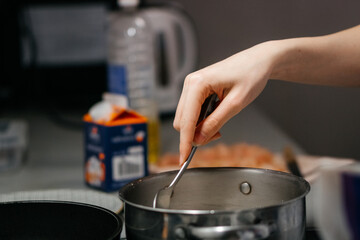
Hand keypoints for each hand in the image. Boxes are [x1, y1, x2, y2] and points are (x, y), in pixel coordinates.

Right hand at [173, 41, 277, 164]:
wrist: (259, 60)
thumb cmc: (251, 76)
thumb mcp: (236, 104)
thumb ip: (215, 122)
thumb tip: (199, 140)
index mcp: (197, 84)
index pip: (185, 120)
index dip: (184, 142)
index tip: (183, 160)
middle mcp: (190, 83)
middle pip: (181, 120)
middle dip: (195, 134)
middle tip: (217, 135)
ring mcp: (192, 85)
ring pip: (185, 117)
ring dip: (199, 128)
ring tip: (220, 126)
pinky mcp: (196, 89)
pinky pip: (192, 111)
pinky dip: (201, 120)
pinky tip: (216, 118)